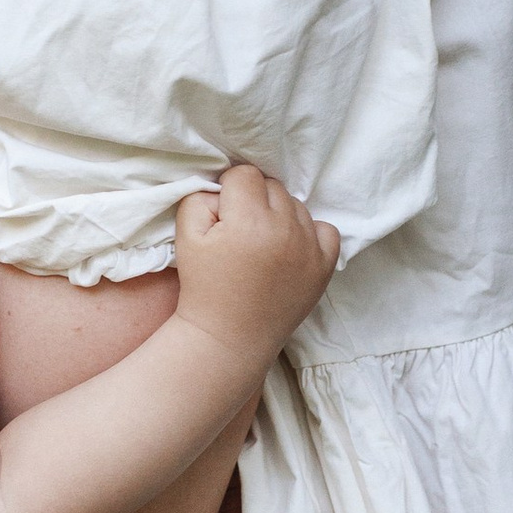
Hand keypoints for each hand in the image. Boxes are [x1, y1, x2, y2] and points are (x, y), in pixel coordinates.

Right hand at [172, 163, 339, 365]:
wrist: (229, 338)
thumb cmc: (204, 287)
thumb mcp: (186, 236)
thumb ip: (200, 198)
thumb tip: (223, 188)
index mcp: (249, 220)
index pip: (245, 174)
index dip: (228, 190)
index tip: (222, 215)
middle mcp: (285, 229)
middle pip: (272, 186)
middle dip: (254, 200)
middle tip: (240, 230)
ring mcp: (309, 248)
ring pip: (296, 205)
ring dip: (279, 214)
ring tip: (262, 243)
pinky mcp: (324, 266)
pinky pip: (326, 229)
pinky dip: (310, 232)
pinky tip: (290, 247)